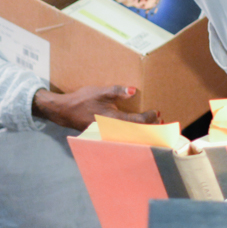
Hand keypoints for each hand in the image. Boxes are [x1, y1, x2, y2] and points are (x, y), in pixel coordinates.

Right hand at [32, 85, 157, 130]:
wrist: (65, 111)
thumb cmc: (83, 100)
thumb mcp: (100, 91)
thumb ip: (117, 91)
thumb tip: (133, 91)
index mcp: (113, 120)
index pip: (137, 122)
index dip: (149, 118)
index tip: (157, 113)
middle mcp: (112, 131)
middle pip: (136, 133)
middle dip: (149, 129)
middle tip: (161, 123)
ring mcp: (108, 135)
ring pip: (129, 136)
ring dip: (141, 132)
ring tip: (152, 127)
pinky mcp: (104, 135)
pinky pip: (122, 136)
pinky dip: (132, 133)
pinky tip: (136, 129)